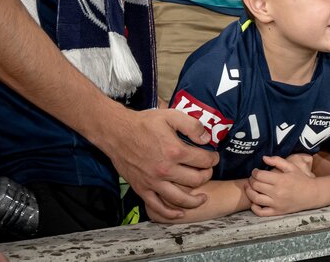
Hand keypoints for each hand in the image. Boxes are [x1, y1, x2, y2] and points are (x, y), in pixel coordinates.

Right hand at [103, 108, 217, 220]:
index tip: (213, 157)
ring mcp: (153, 182)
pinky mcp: (142, 189)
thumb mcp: (171, 116)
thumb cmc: (144, 123)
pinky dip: (170, 213)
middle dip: (206, 175)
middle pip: (196, 180)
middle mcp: (165, 169)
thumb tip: (206, 140)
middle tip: (208, 171)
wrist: (116, 133)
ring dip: (195, 200)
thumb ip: (192, 126)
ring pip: (180, 198)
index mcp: (174, 151)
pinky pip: (157, 207)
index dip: (213, 159)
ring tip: (203, 197)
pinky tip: (180, 213)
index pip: (203, 161)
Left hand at [246, 155, 319, 215]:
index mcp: (280, 180)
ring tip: (249, 188)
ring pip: (255, 199)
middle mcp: (277, 192)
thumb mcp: (292, 167)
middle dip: (251, 180)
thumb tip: (264, 158)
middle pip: (256, 186)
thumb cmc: (301, 179)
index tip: (255, 171)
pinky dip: (254, 208)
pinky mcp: (277, 212)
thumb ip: (277, 161)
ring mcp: (276, 203)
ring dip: (249, 192)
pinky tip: (254, 202)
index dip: (254, 172)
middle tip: (252, 178)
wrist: (312, 194)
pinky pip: (261, 212)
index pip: (260, 176)